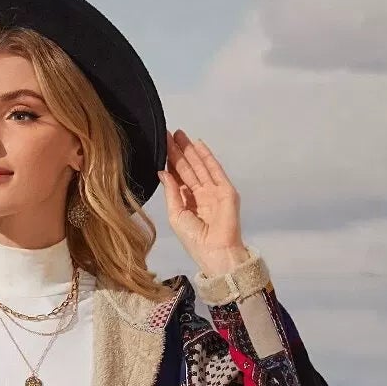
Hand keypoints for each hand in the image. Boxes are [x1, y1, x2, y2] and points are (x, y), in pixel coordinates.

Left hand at [158, 129, 247, 276]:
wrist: (216, 252)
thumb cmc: (194, 240)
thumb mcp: (176, 215)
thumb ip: (170, 193)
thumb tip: (162, 172)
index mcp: (187, 202)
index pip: (178, 177)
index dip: (170, 162)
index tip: (161, 146)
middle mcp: (200, 195)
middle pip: (188, 168)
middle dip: (178, 151)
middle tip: (168, 134)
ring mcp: (214, 191)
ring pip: (200, 166)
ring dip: (190, 150)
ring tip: (179, 134)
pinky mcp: (226, 190)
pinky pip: (215, 169)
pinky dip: (207, 157)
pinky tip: (198, 145)